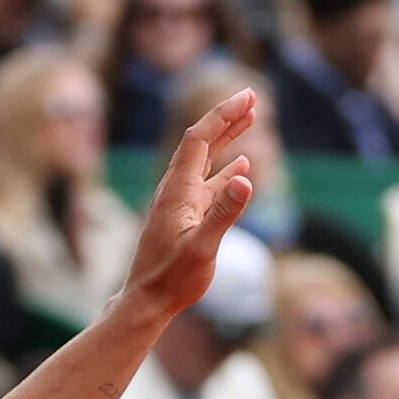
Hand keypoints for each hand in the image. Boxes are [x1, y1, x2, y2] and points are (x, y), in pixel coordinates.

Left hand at [116, 89, 264, 330]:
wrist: (147, 301)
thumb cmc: (172, 278)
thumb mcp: (203, 248)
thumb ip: (224, 213)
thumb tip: (247, 179)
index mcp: (178, 190)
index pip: (199, 139)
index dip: (222, 115)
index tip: (246, 97)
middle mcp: (176, 190)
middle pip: (201, 142)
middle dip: (226, 118)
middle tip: (251, 97)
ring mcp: (180, 203)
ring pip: (206, 161)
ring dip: (227, 139)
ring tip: (249, 120)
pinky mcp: (185, 217)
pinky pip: (208, 184)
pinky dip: (226, 170)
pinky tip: (242, 168)